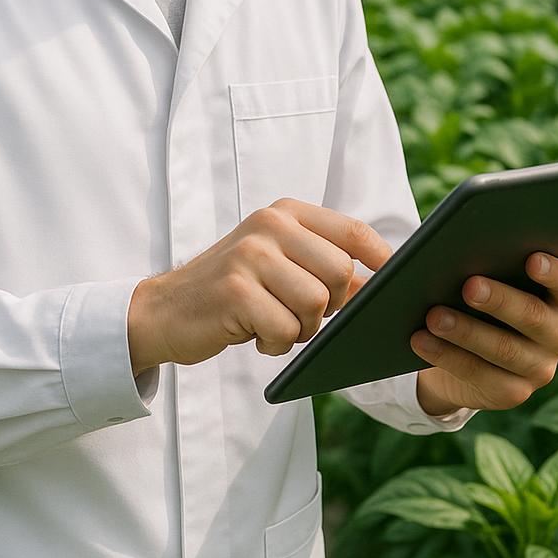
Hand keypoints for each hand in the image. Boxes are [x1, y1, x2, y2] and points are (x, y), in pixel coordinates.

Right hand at [127, 199, 391, 375]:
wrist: (165, 310)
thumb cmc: (233, 291)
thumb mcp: (280, 266)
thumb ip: (326, 268)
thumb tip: (380, 282)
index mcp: (284, 214)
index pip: (352, 231)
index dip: (380, 259)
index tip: (392, 282)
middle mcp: (268, 226)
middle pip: (340, 273)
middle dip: (329, 307)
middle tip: (300, 315)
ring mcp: (249, 256)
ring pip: (314, 303)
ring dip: (301, 329)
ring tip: (273, 324)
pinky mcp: (235, 291)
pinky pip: (285, 329)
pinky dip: (275, 344)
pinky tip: (252, 335)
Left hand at [410, 252, 557, 416]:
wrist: (470, 350)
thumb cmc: (481, 295)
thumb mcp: (490, 275)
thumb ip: (490, 261)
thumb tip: (460, 242)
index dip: (555, 272)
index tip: (530, 257)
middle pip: (535, 317)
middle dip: (501, 300)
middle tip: (468, 285)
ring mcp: (540, 368)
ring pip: (505, 350)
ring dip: (467, 331)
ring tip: (433, 315)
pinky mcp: (513, 393)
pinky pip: (479, 375)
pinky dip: (446, 356)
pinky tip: (419, 340)